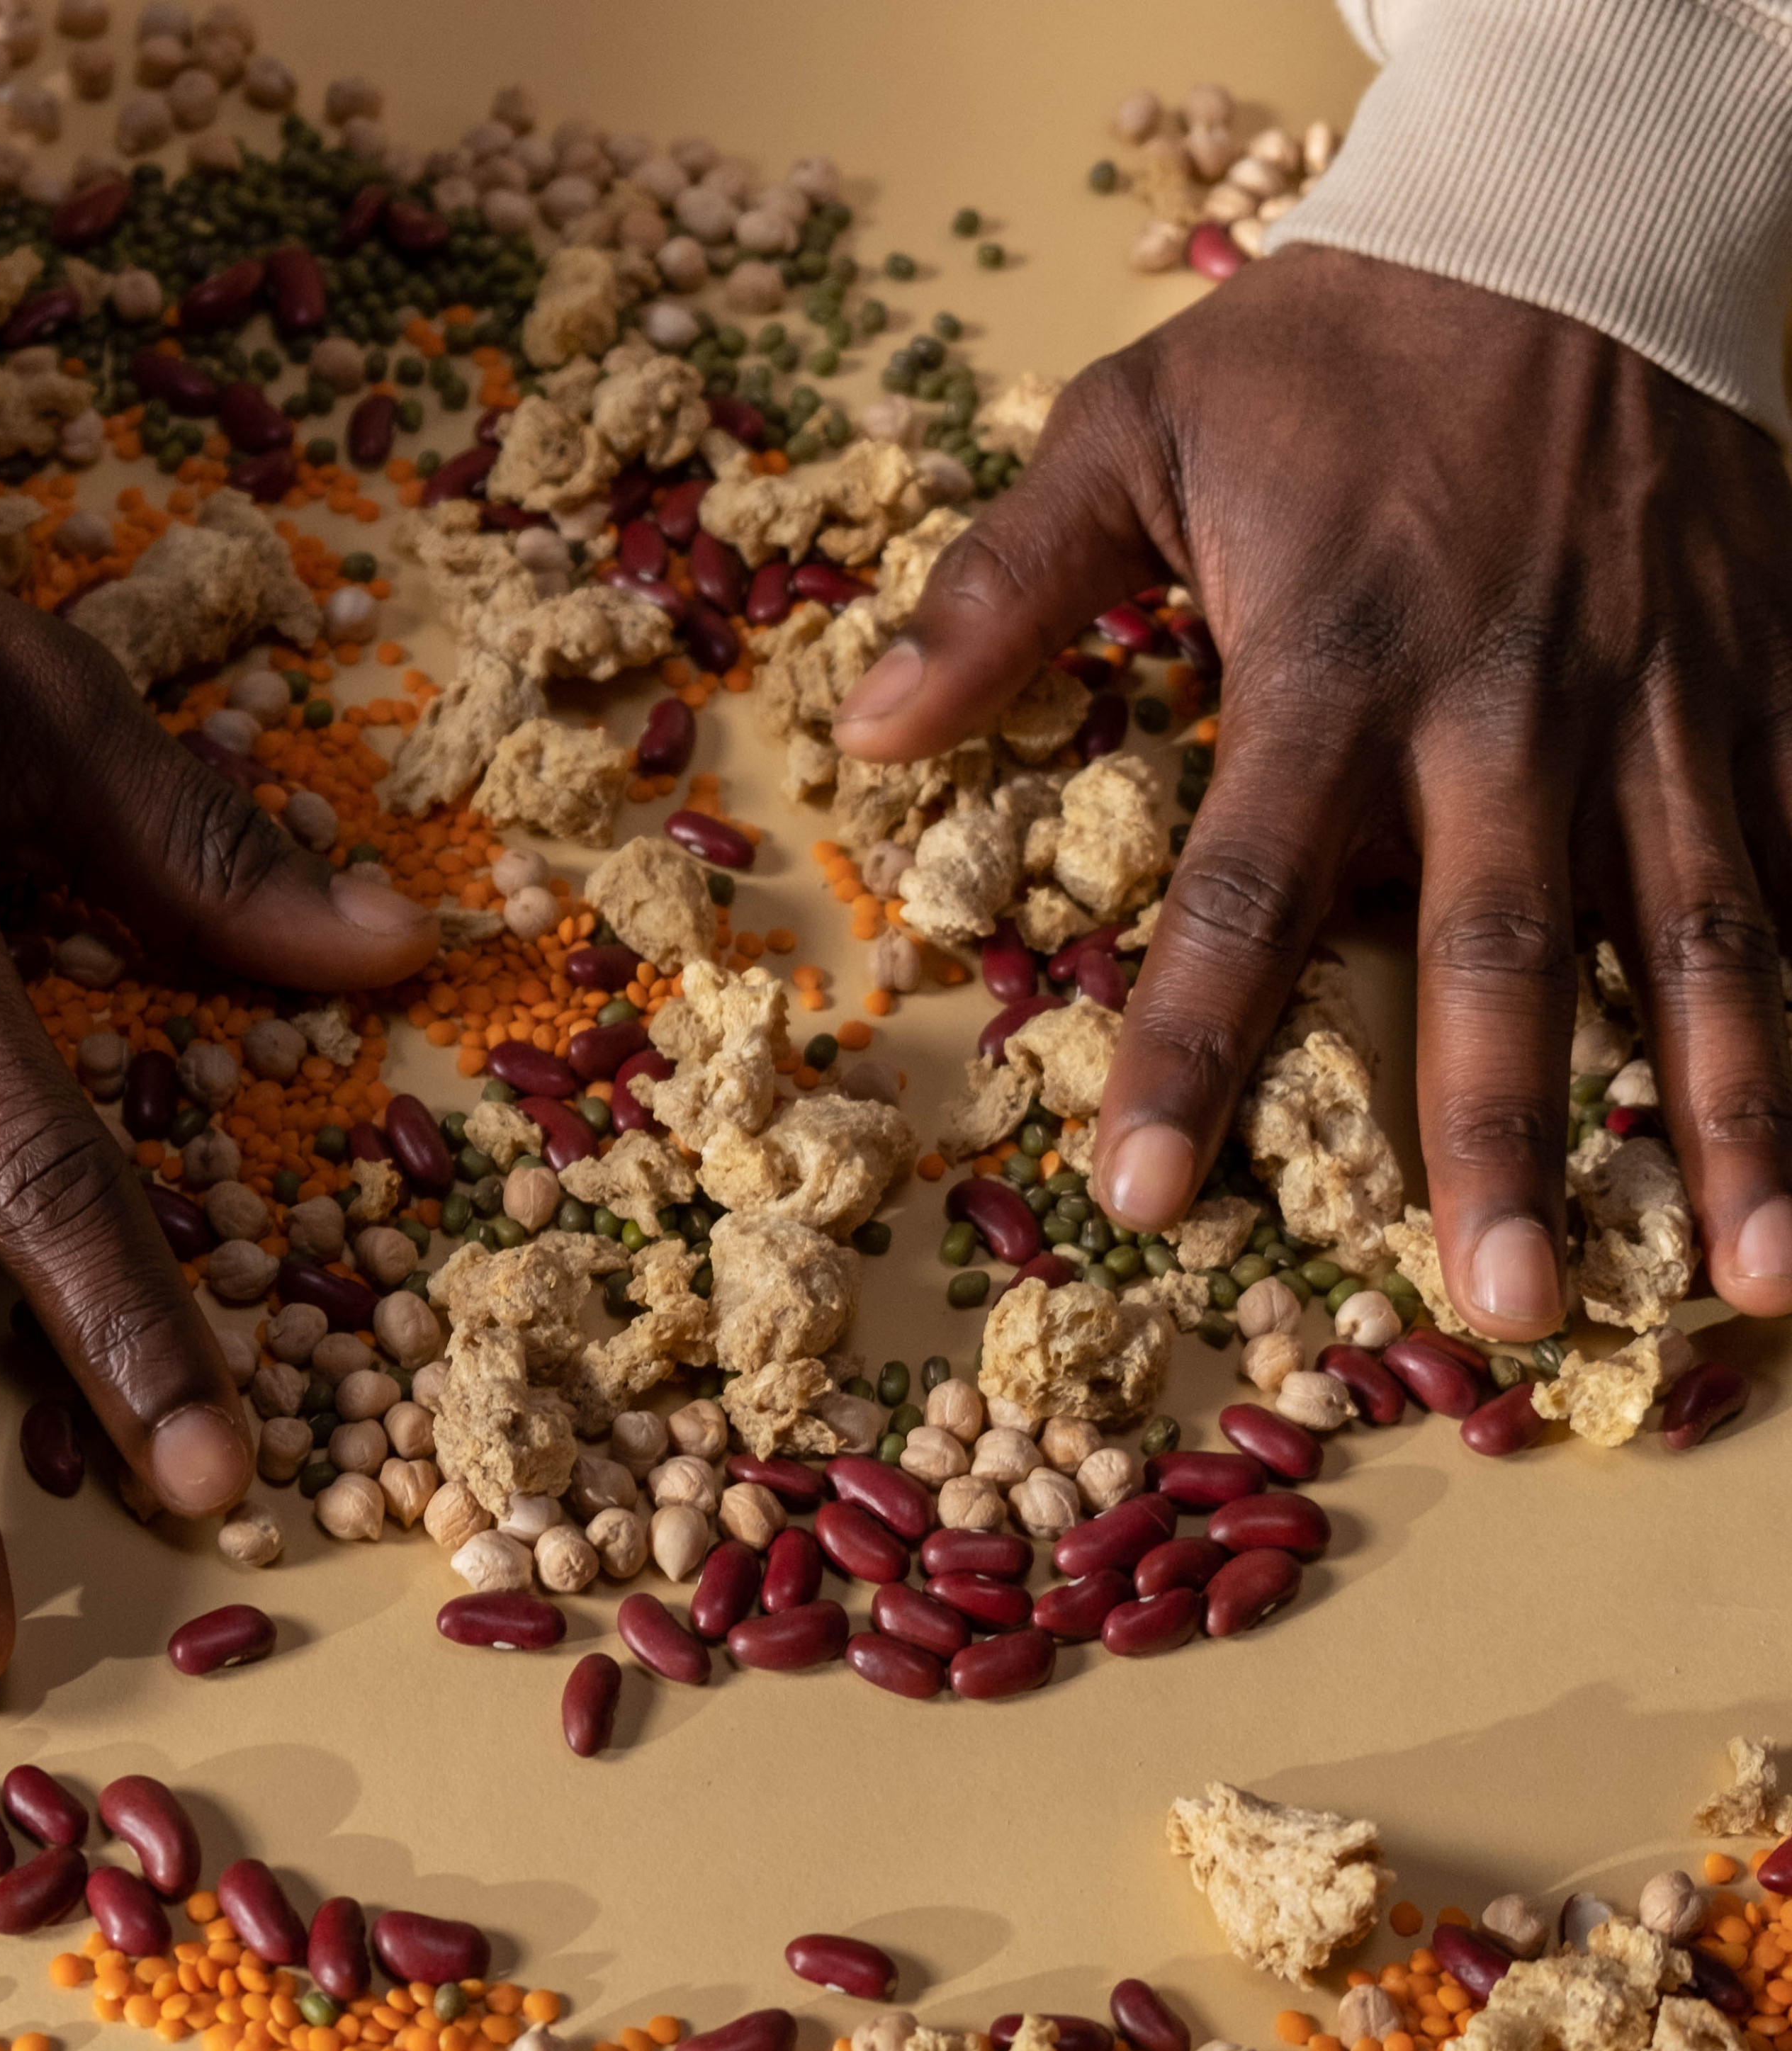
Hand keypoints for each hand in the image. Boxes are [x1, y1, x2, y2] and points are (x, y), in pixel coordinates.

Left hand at [836, 246, 1791, 1338]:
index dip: (1189, 1050)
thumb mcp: (1136, 422)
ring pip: (1699, 935)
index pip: (1241, 897)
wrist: (1576, 218)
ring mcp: (1657, 707)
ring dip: (1722, 1112)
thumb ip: (1008, 585)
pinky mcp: (1764, 680)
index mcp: (1331, 671)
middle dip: (1496, 1140)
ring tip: (1745, 1274)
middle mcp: (1505, 717)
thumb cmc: (1337, 342)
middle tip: (1490, 1306)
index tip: (1148, 1194)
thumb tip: (874, 731)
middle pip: (1496, 957)